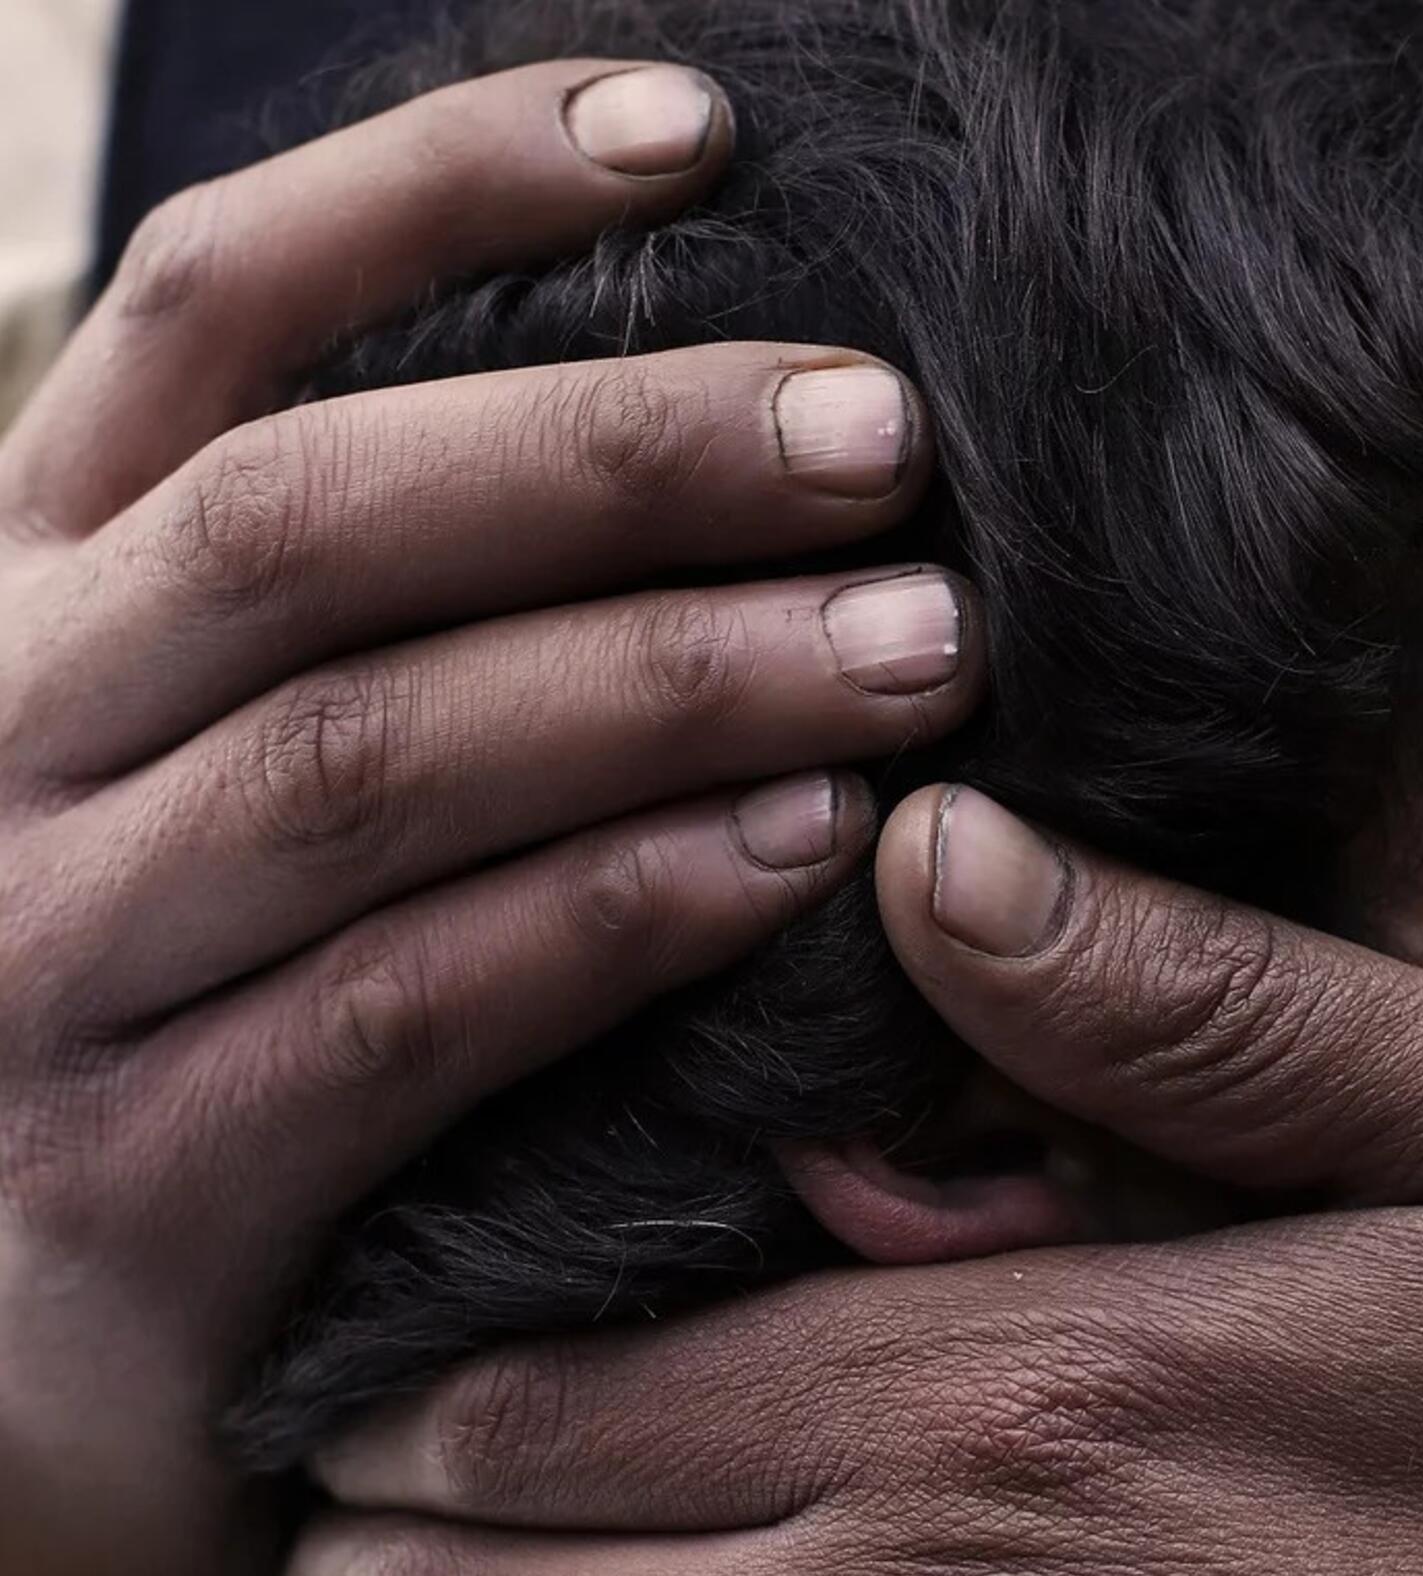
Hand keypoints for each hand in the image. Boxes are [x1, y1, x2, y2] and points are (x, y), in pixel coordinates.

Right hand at [0, 62, 979, 1575]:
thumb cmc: (155, 1033)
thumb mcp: (214, 783)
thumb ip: (375, 630)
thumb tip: (699, 467)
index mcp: (32, 604)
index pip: (208, 313)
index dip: (436, 179)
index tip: (691, 121)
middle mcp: (4, 744)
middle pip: (311, 521)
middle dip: (617, 457)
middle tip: (886, 438)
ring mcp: (41, 970)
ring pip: (374, 762)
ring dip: (668, 688)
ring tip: (918, 648)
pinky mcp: (133, 1192)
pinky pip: (408, 1012)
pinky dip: (619, 917)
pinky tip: (805, 854)